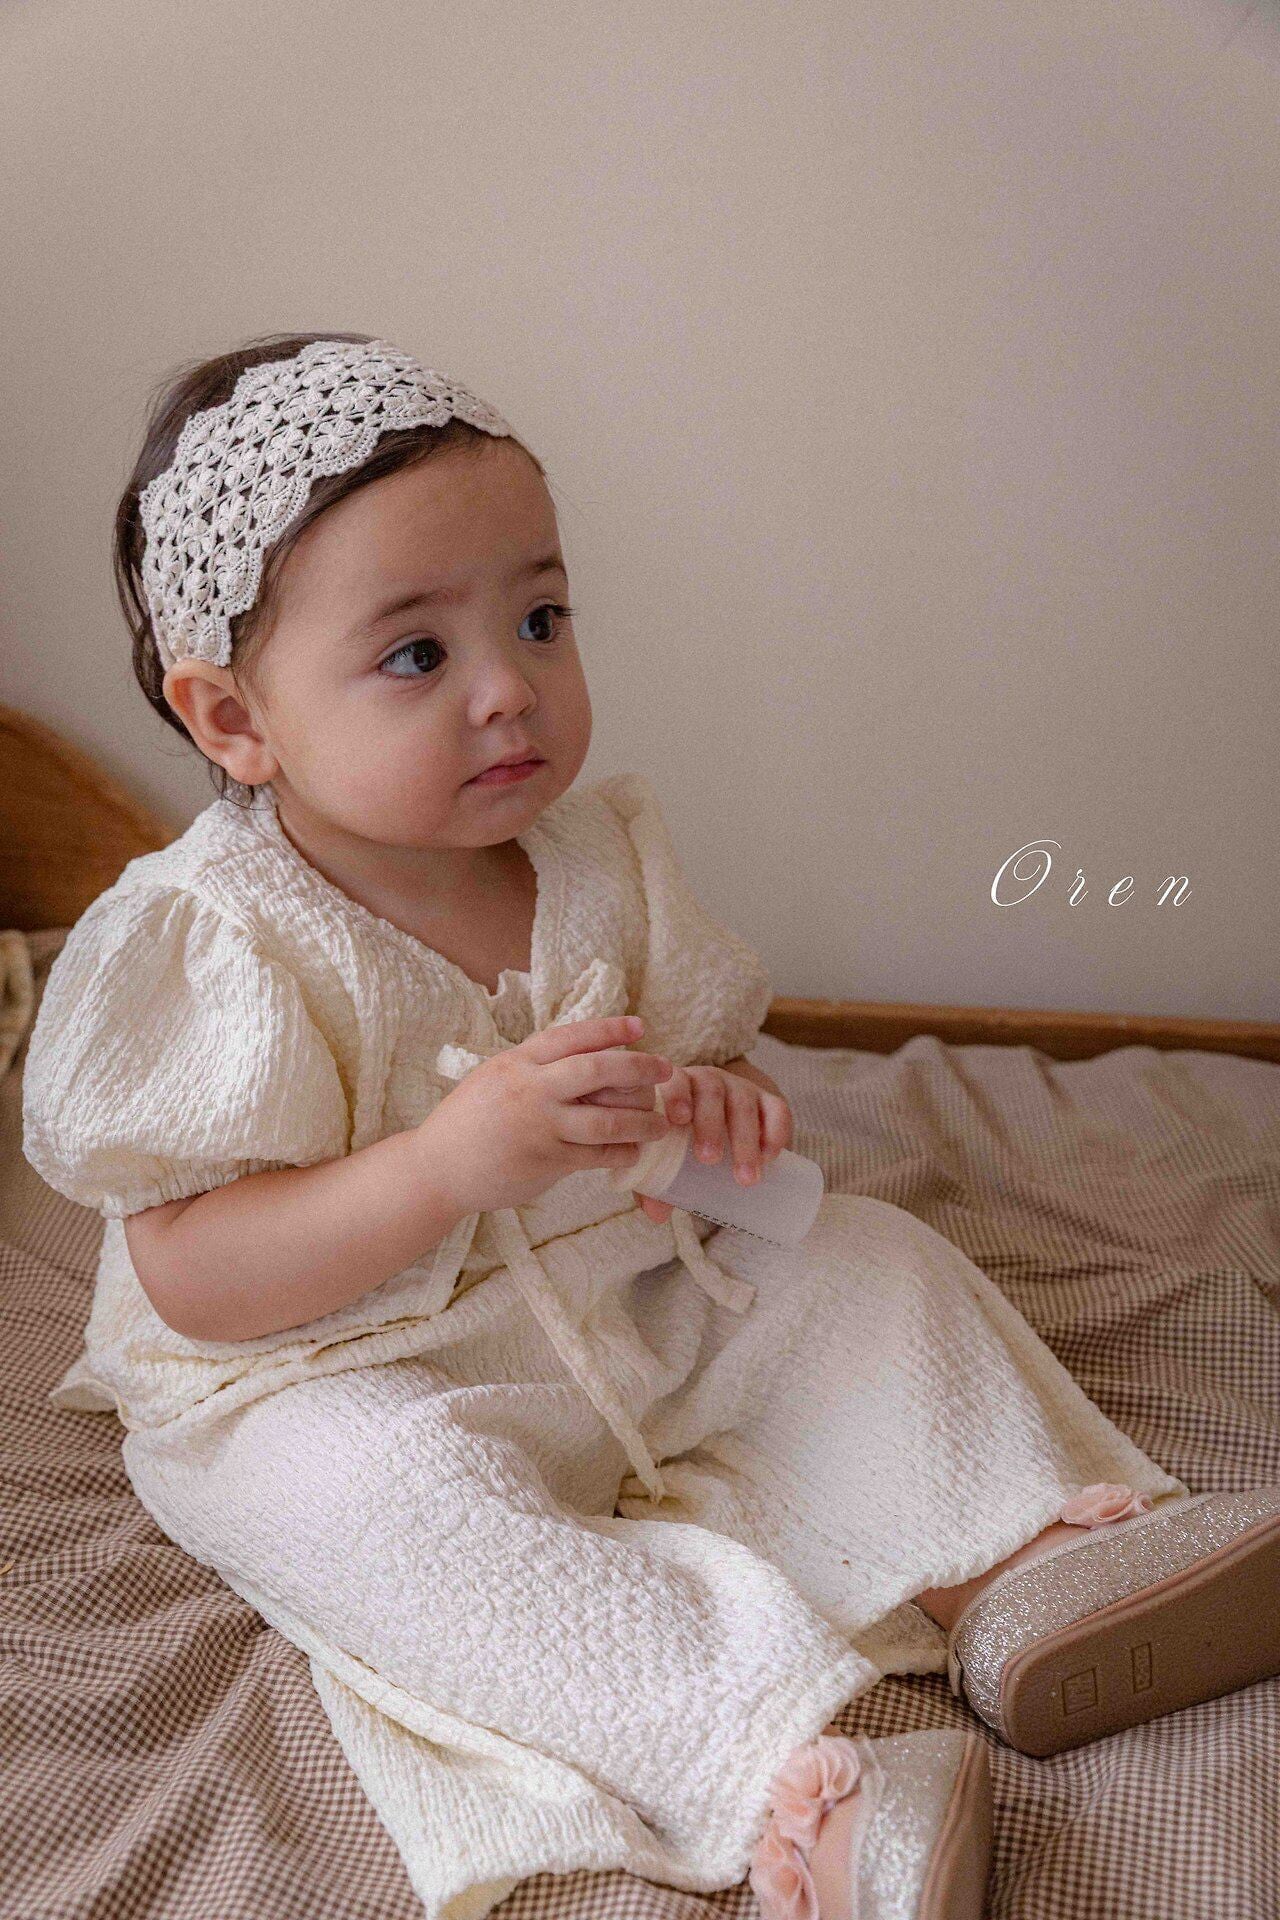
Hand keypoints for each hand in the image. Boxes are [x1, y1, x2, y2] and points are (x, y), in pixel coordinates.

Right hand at [418, 1015, 676, 1217]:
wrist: (436, 1168)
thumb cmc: (468, 1121)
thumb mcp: (495, 1077)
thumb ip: (535, 1067)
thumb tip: (584, 1054)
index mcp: (517, 1062)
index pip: (572, 1036)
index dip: (609, 1028)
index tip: (640, 1027)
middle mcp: (530, 1089)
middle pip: (597, 1069)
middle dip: (639, 1067)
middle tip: (666, 1069)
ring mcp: (539, 1126)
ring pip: (605, 1119)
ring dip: (641, 1120)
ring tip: (660, 1122)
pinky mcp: (545, 1161)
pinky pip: (596, 1155)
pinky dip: (621, 1152)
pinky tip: (633, 1152)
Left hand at [628, 1061, 794, 1226]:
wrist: (720, 1127)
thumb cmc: (682, 1140)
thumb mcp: (665, 1154)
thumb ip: (656, 1179)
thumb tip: (657, 1213)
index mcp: (678, 1088)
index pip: (675, 1080)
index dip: (676, 1094)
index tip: (678, 1120)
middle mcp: (710, 1081)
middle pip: (711, 1092)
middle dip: (710, 1125)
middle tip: (708, 1159)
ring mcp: (741, 1089)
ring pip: (744, 1104)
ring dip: (744, 1139)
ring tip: (743, 1176)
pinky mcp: (769, 1101)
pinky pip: (777, 1109)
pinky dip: (775, 1132)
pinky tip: (770, 1158)